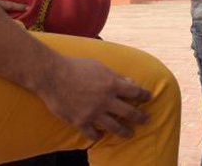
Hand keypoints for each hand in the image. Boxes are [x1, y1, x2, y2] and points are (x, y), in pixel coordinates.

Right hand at [37, 56, 151, 139]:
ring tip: (130, 133)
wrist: (52, 75)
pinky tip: (102, 135)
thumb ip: (116, 76)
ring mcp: (93, 113)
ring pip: (115, 127)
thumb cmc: (76, 67)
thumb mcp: (99, 66)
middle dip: (140, 117)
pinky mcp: (80, 121)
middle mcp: (105, 100)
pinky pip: (93, 133)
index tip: (149, 97)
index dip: (144, 95)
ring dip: (125, 131)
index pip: (134, 92)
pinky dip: (99, 135)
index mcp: (111, 84)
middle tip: (146, 120)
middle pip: (129, 112)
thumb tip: (130, 82)